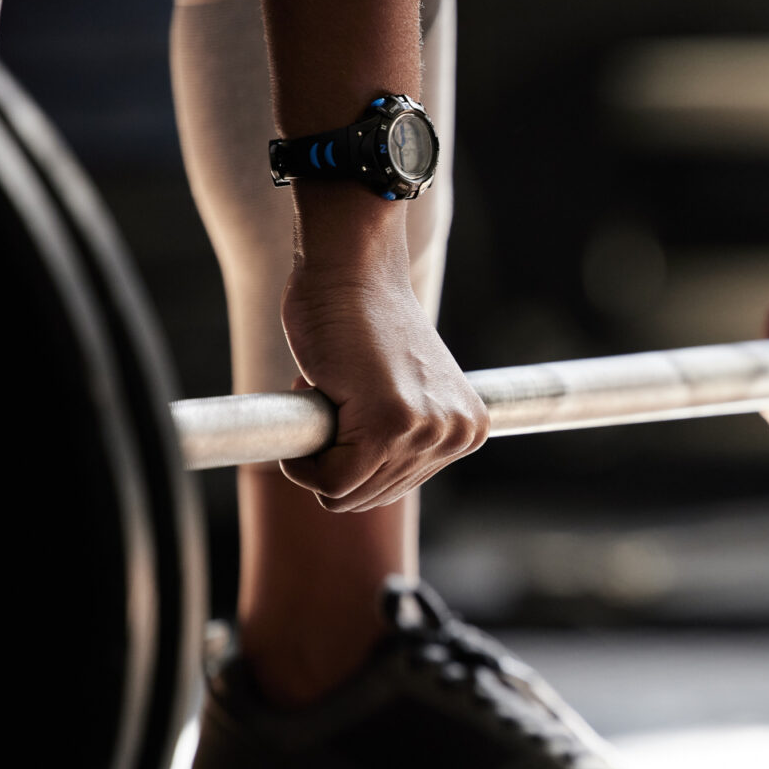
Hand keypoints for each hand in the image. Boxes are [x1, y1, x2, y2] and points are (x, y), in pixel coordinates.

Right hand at [278, 246, 487, 511]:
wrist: (351, 270)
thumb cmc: (363, 323)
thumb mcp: (406, 391)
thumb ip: (407, 437)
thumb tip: (373, 486)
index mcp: (467, 430)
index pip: (394, 488)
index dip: (355, 454)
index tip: (355, 400)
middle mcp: (457, 435)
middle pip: (372, 498)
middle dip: (335, 455)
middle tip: (338, 393)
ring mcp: (428, 432)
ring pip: (347, 494)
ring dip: (317, 451)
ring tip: (332, 389)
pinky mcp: (390, 426)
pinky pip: (331, 483)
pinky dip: (300, 461)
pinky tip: (310, 400)